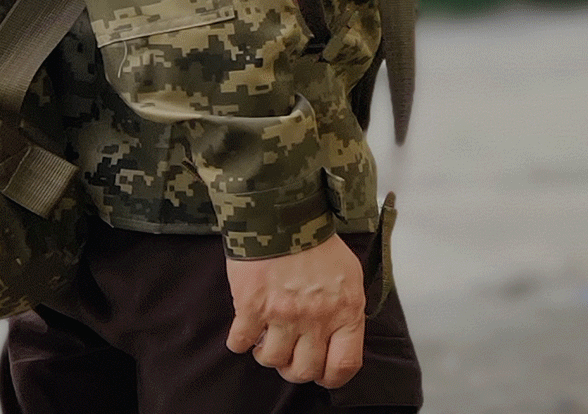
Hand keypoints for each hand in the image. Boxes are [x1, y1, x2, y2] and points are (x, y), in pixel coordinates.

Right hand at [224, 234, 364, 387]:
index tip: (320, 371)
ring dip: (267, 354)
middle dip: (294, 368)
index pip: (344, 366)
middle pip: (303, 370)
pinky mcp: (251, 305)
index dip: (330, 376)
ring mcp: (282, 314)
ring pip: (272, 360)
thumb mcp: (348, 273)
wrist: (280, 211)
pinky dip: (239, 342)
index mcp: (344, 311)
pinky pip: (240, 341)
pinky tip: (243, 332)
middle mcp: (315, 319)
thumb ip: (349, 307)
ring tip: (265, 339)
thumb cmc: (315, 240)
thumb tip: (342, 334)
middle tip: (288, 355)